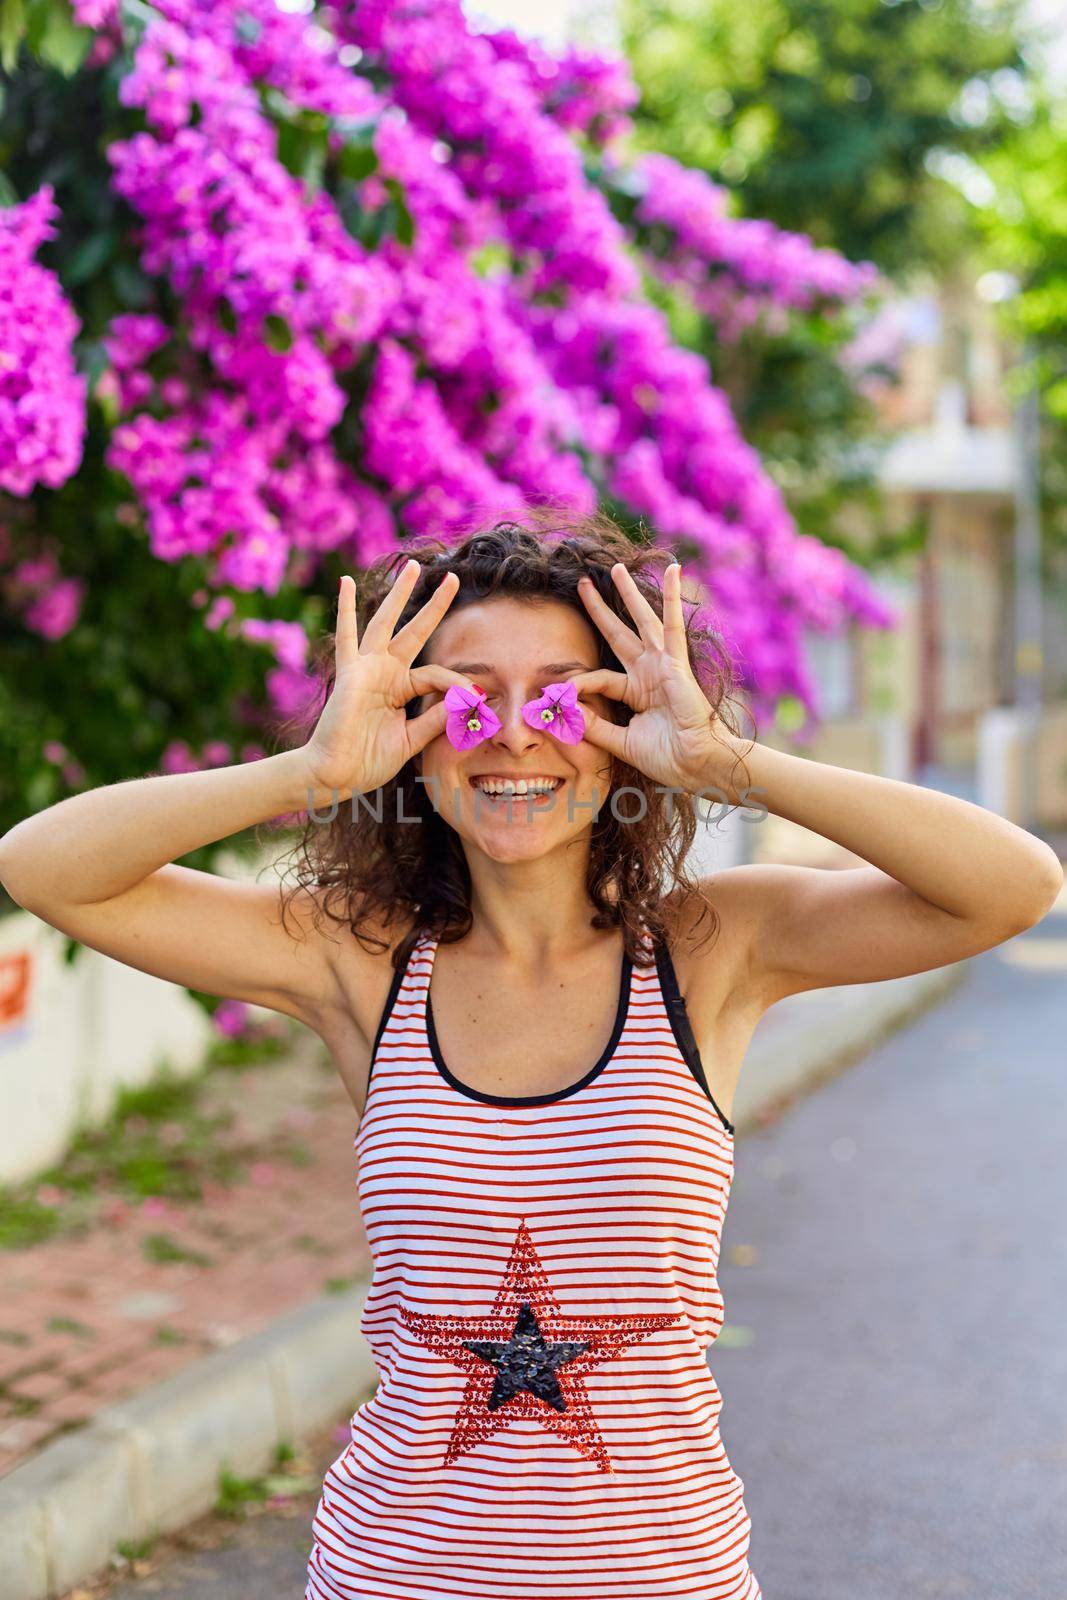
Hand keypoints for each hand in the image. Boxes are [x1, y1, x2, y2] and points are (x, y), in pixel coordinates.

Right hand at [299, 561, 469, 800]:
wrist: (336, 775)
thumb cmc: (368, 761)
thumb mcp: (411, 739)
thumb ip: (435, 719)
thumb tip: (465, 701)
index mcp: (400, 689)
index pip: (436, 675)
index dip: (457, 685)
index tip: (477, 700)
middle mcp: (384, 672)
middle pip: (415, 631)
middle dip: (434, 605)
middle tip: (452, 578)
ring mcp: (366, 668)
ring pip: (387, 623)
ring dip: (400, 594)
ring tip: (413, 567)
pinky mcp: (350, 673)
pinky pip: (348, 636)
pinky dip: (347, 609)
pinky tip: (348, 582)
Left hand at [571, 563, 724, 792]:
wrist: (696, 766)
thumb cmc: (666, 758)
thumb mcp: (621, 742)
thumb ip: (595, 726)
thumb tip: (567, 709)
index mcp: (636, 691)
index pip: (599, 678)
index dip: (578, 683)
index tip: (557, 694)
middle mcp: (648, 673)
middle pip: (618, 634)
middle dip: (599, 611)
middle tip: (582, 585)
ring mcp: (663, 665)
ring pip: (642, 621)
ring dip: (629, 594)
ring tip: (616, 568)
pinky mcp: (677, 664)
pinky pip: (674, 626)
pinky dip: (673, 598)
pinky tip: (674, 571)